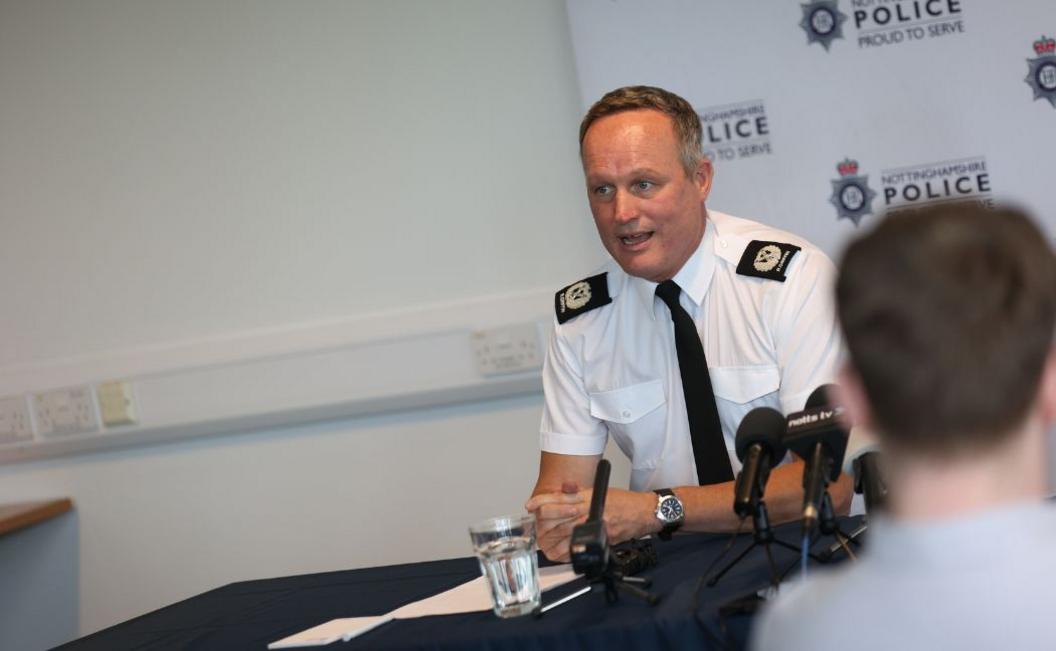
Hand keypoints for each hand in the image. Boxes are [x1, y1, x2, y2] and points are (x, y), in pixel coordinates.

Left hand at [525, 485, 656, 560]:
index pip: (560, 498)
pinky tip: (558, 552)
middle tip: (535, 526)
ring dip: (552, 539)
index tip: (531, 505)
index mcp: (588, 496)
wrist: (642, 512)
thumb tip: (560, 492)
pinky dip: (567, 551)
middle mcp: (590, 510)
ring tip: (543, 541)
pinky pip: (580, 546)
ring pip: (567, 533)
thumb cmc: (622, 501)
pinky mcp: (601, 538)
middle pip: (559, 517)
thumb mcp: (598, 490)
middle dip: (543, 523)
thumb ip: (578, 493)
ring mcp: (596, 525)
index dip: (542, 502)